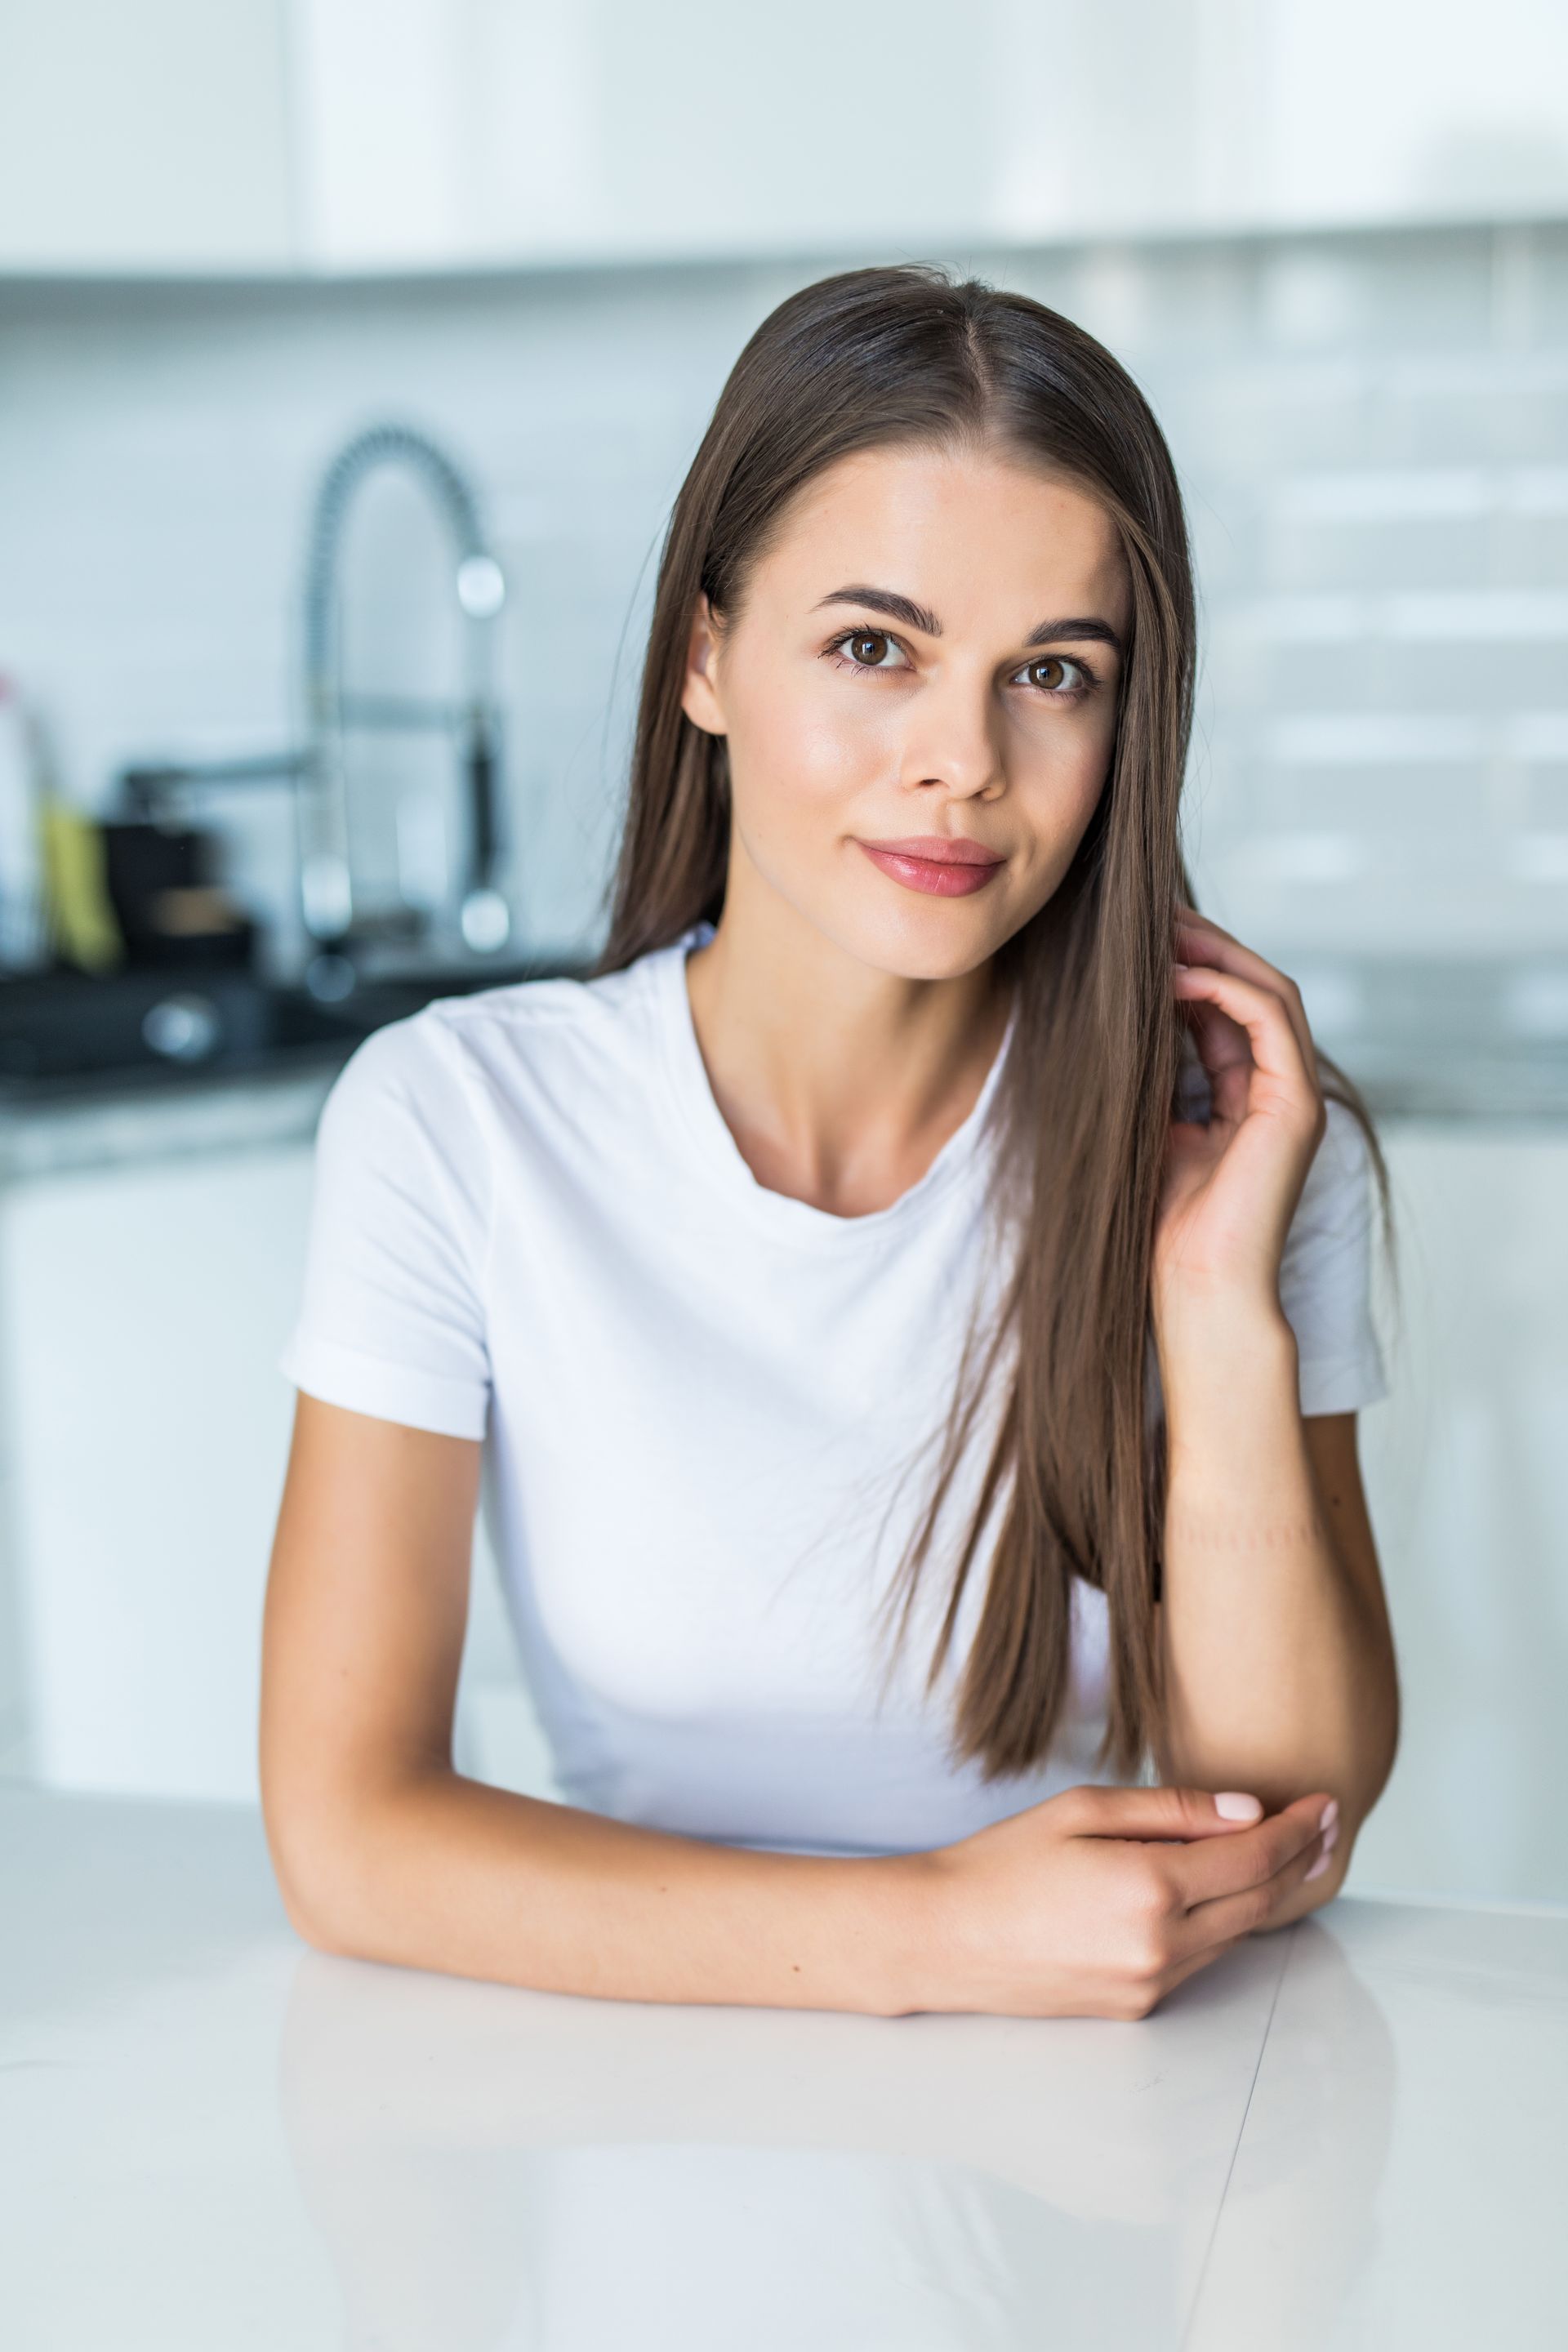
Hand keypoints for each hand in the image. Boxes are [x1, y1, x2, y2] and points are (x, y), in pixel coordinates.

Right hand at [908, 1783, 1337, 2018]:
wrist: (943, 1939)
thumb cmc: (1001, 1864)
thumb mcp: (1081, 1810)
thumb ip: (1171, 1810)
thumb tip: (1247, 1811)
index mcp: (1148, 1887)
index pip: (1254, 1857)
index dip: (1298, 1828)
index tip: (1324, 1803)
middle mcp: (1160, 1946)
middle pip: (1260, 1901)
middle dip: (1301, 1860)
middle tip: (1326, 1826)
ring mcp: (1150, 1984)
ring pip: (1237, 1935)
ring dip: (1270, 1893)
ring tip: (1293, 1854)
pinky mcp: (1136, 2006)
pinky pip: (1201, 1958)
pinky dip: (1226, 1922)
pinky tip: (1231, 1893)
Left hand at [1154, 908, 1326, 1318]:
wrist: (1196, 1290)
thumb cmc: (1160, 1227)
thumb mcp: (1145, 1128)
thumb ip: (1147, 1075)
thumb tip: (1112, 1019)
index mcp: (1246, 1098)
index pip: (1227, 1010)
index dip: (1188, 966)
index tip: (1140, 937)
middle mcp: (1279, 1091)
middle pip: (1255, 988)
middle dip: (1206, 945)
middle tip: (1154, 913)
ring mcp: (1295, 1097)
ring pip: (1272, 992)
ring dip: (1218, 953)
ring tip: (1166, 929)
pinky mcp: (1297, 1106)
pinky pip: (1271, 1019)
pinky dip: (1227, 987)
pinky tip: (1178, 975)